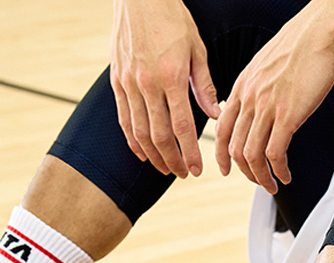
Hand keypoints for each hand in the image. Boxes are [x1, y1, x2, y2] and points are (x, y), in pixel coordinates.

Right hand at [111, 0, 219, 177]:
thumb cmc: (172, 18)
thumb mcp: (196, 48)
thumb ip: (204, 84)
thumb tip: (216, 115)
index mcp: (172, 76)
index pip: (183, 126)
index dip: (190, 153)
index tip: (196, 170)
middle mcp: (148, 84)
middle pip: (160, 136)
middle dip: (172, 161)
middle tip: (182, 174)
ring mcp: (129, 85)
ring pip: (140, 133)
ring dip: (153, 156)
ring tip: (164, 169)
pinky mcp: (117, 82)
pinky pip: (124, 120)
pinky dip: (132, 141)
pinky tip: (142, 153)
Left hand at [215, 0, 333, 192]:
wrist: (323, 29)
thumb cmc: (303, 44)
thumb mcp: (266, 65)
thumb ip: (257, 87)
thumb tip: (258, 106)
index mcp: (242, 87)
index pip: (222, 129)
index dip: (222, 154)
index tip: (226, 168)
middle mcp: (249, 98)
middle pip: (235, 148)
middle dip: (245, 172)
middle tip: (258, 181)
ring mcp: (266, 107)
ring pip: (251, 156)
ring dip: (261, 177)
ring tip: (273, 185)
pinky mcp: (287, 115)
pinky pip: (274, 153)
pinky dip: (278, 170)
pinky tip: (286, 175)